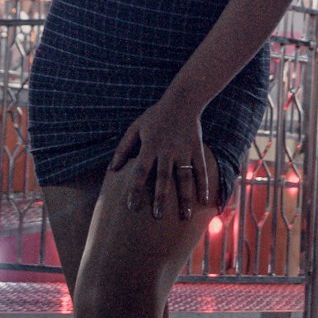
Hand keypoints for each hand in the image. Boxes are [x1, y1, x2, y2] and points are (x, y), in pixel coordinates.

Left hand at [110, 99, 210, 218]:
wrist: (182, 101)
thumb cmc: (155, 116)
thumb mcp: (135, 128)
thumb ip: (123, 149)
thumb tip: (112, 169)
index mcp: (150, 146)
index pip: (141, 171)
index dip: (135, 188)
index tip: (131, 206)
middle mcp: (167, 150)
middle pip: (164, 178)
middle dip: (161, 198)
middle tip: (158, 217)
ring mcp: (184, 150)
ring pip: (184, 177)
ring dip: (185, 197)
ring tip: (185, 217)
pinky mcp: (197, 149)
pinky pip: (201, 170)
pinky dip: (204, 185)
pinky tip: (205, 201)